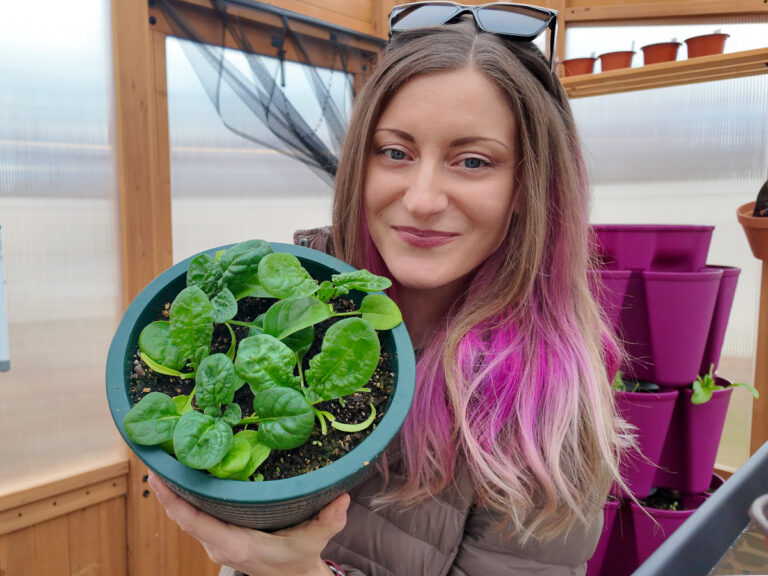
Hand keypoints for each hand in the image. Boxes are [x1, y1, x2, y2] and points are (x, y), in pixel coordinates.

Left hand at [147, 471, 348, 574]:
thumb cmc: (299, 558)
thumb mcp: (315, 539)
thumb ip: (329, 520)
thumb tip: (341, 497)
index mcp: (235, 544)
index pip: (194, 522)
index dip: (173, 500)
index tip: (157, 476)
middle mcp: (218, 544)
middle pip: (182, 515)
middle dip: (167, 487)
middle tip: (158, 453)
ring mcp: (214, 541)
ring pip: (186, 515)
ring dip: (174, 490)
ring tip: (166, 457)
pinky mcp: (216, 536)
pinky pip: (193, 516)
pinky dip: (185, 497)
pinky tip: (184, 474)